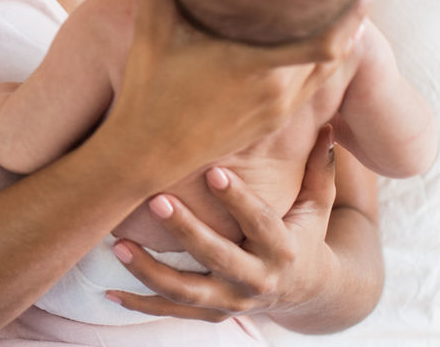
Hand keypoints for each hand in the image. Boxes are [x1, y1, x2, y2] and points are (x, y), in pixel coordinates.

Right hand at [99, 0, 369, 187]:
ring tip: (349, 6)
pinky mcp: (272, 120)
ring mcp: (277, 108)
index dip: (351, 11)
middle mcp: (276, 89)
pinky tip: (316, 42)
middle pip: (334, 50)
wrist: (147, 153)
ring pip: (325, 70)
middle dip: (350, 16)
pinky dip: (319, 62)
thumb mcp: (152, 30)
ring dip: (338, 40)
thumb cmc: (147, 90)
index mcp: (253, 64)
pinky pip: (309, 87)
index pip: (325, 39)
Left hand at [105, 126, 339, 321]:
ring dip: (151, 271)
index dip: (238, 199)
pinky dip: (139, 304)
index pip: (260, 223)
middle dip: (186, 231)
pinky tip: (110, 291)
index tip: (212, 171)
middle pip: (218, 257)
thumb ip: (319, 168)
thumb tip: (330, 126)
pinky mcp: (212, 313)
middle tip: (156, 199)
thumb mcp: (317, 206)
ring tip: (119, 245)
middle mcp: (258, 281)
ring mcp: (232, 301)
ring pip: (188, 292)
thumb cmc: (305, 234)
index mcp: (284, 250)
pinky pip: (170, 312)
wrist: (309, 293)